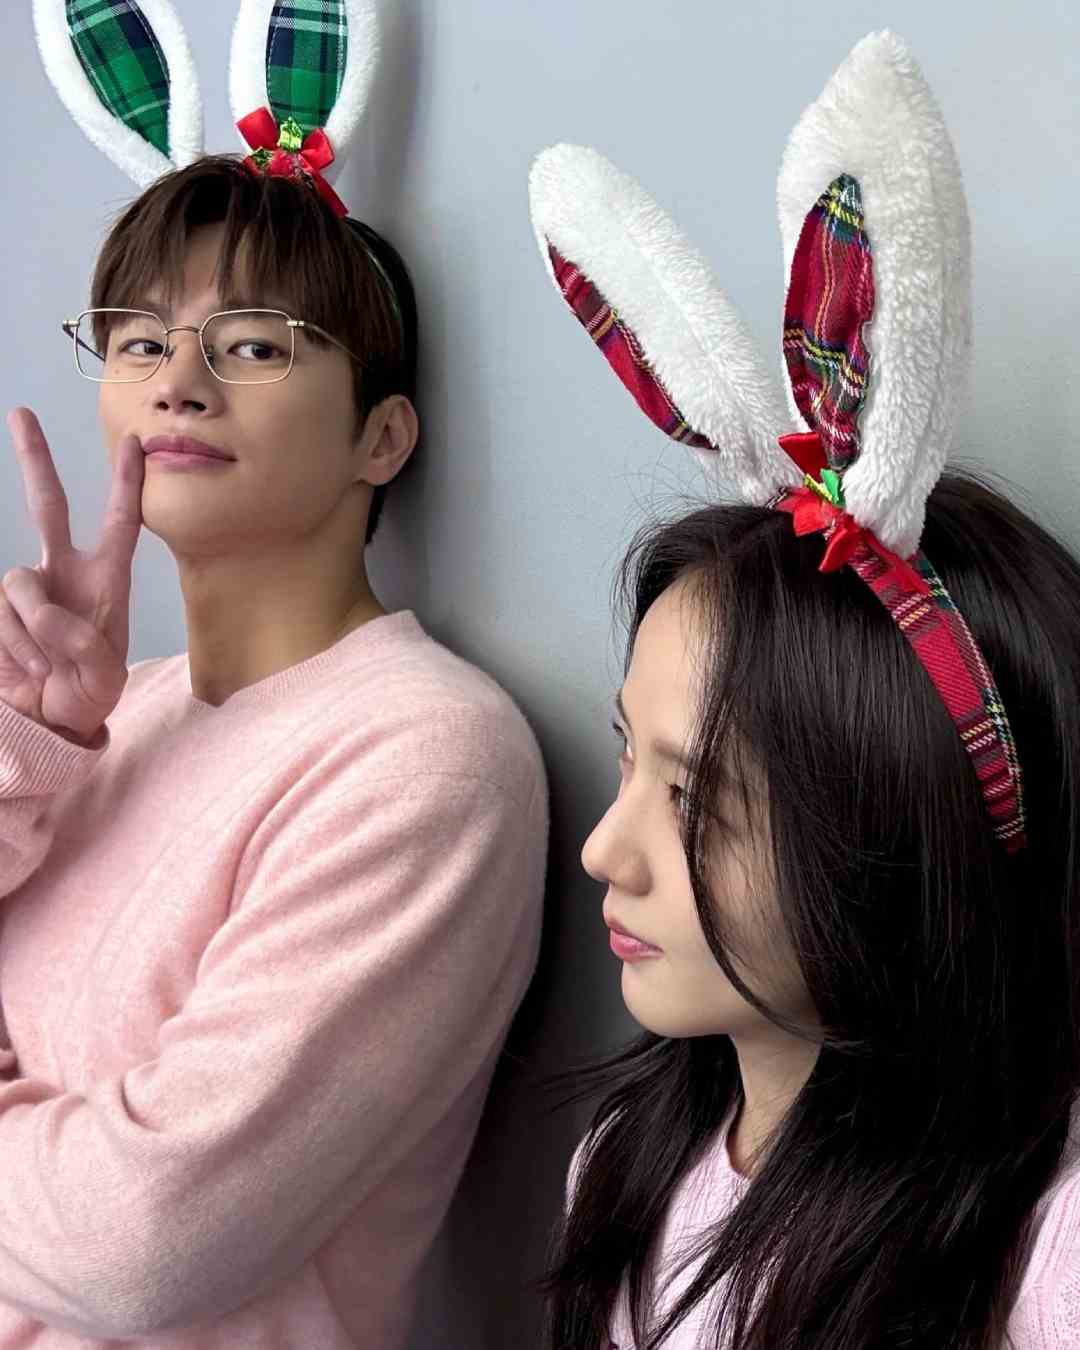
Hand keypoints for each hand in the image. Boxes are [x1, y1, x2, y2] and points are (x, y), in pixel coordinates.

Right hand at [0, 408, 143, 744]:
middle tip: (22, 414)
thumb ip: (82, 641)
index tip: (136, 443)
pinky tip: (30, 669)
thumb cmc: (89, 694)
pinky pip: (2, 616)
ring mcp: (28, 588)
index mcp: (106, 579)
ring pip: (18, 584)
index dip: (126, 484)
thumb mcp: (104, 675)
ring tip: (52, 667)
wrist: (52, 721)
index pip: (120, 522)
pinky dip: (16, 647)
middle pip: (47, 504)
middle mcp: (64, 572)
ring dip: (35, 633)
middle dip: (34, 458)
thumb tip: (47, 611)